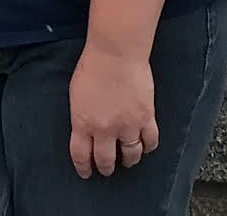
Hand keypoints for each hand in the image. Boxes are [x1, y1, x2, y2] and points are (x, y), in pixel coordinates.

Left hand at [68, 46, 158, 177]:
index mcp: (83, 122)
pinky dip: (148, 147)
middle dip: (106, 167)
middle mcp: (105, 129)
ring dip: (128, 160)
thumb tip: (84, 127)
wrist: (115, 54)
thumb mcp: (76, 94)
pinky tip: (145, 147)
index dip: (84, 167)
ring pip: (130, 155)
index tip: (86, 172)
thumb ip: (81, 115)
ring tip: (127, 161)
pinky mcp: (146, 119)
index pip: (81, 154)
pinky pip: (150, 142)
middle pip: (106, 160)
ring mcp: (127, 126)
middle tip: (107, 169)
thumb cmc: (92, 67)